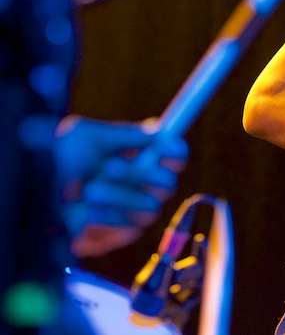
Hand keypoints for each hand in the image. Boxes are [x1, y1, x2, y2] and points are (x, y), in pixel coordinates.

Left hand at [55, 116, 187, 256]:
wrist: (26, 195)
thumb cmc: (53, 162)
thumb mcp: (86, 136)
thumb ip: (126, 134)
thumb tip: (160, 130)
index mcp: (135, 159)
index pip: (172, 157)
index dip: (174, 153)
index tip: (168, 148)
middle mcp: (137, 187)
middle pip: (168, 186)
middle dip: (144, 176)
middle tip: (114, 168)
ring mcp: (127, 214)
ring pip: (151, 210)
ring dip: (121, 197)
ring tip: (90, 190)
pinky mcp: (114, 238)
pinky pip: (128, 232)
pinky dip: (107, 219)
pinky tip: (85, 212)